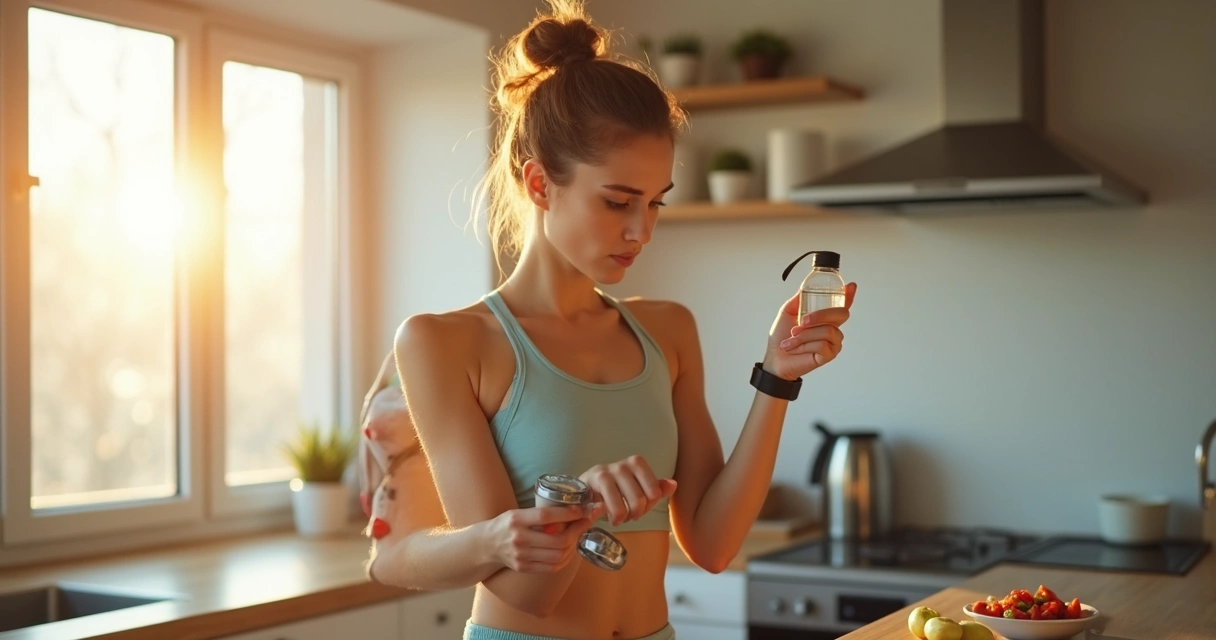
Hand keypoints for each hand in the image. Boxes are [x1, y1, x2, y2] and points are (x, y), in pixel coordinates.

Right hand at [489, 503, 603, 572]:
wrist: (486, 545)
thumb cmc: (507, 525)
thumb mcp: (518, 513)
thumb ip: (539, 515)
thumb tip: (571, 510)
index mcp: (516, 519)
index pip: (545, 516)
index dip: (567, 514)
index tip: (581, 510)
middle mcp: (519, 538)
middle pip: (557, 540)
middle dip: (577, 531)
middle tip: (586, 523)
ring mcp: (521, 556)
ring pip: (558, 555)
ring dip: (574, 546)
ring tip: (579, 536)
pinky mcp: (524, 568)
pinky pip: (552, 567)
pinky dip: (565, 559)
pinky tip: (569, 550)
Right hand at [579, 456, 677, 526]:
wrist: (585, 490)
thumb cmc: (615, 491)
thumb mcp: (638, 491)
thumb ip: (656, 489)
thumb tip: (673, 484)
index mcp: (637, 463)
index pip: (654, 492)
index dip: (648, 506)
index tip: (639, 508)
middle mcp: (624, 464)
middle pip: (641, 499)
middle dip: (636, 514)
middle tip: (628, 516)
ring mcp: (608, 470)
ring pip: (627, 503)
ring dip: (624, 517)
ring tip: (619, 518)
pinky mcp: (595, 479)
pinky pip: (612, 505)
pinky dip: (614, 517)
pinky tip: (608, 517)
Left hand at [762, 283, 856, 380]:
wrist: (775, 357)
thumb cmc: (781, 336)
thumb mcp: (787, 312)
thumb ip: (799, 299)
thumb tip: (805, 287)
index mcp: (824, 317)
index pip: (841, 305)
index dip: (848, 295)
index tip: (851, 286)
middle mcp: (832, 328)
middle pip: (841, 314)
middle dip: (822, 315)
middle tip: (803, 320)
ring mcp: (833, 342)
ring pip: (827, 330)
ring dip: (806, 334)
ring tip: (792, 337)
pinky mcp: (829, 355)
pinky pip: (822, 345)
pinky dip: (805, 345)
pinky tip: (796, 348)